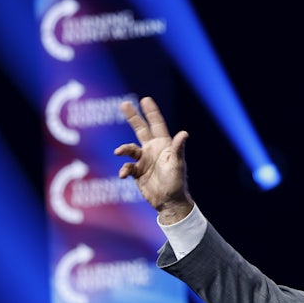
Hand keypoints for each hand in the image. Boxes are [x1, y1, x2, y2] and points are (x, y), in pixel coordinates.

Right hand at [115, 97, 193, 222]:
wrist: (169, 203)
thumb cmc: (177, 183)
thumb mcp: (177, 165)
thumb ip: (178, 148)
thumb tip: (184, 133)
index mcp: (163, 145)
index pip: (156, 125)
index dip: (151, 112)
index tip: (145, 99)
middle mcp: (153, 150)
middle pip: (140, 130)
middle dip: (133, 117)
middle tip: (124, 104)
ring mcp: (144, 161)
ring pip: (130, 149)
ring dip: (124, 149)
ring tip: (119, 152)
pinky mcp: (137, 173)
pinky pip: (127, 167)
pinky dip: (124, 169)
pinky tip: (123, 175)